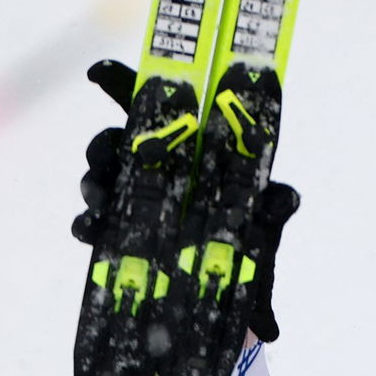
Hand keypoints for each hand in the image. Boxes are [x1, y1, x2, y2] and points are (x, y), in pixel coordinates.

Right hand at [69, 59, 298, 342]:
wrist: (237, 301)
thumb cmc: (252, 247)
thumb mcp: (266, 227)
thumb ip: (273, 209)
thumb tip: (290, 199)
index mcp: (188, 153)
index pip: (155, 111)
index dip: (122, 84)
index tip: (97, 74)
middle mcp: (156, 171)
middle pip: (114, 142)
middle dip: (102, 148)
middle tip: (104, 162)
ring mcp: (134, 202)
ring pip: (99, 178)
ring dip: (92, 184)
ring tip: (97, 201)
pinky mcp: (119, 237)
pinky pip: (93, 224)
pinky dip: (86, 224)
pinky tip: (90, 230)